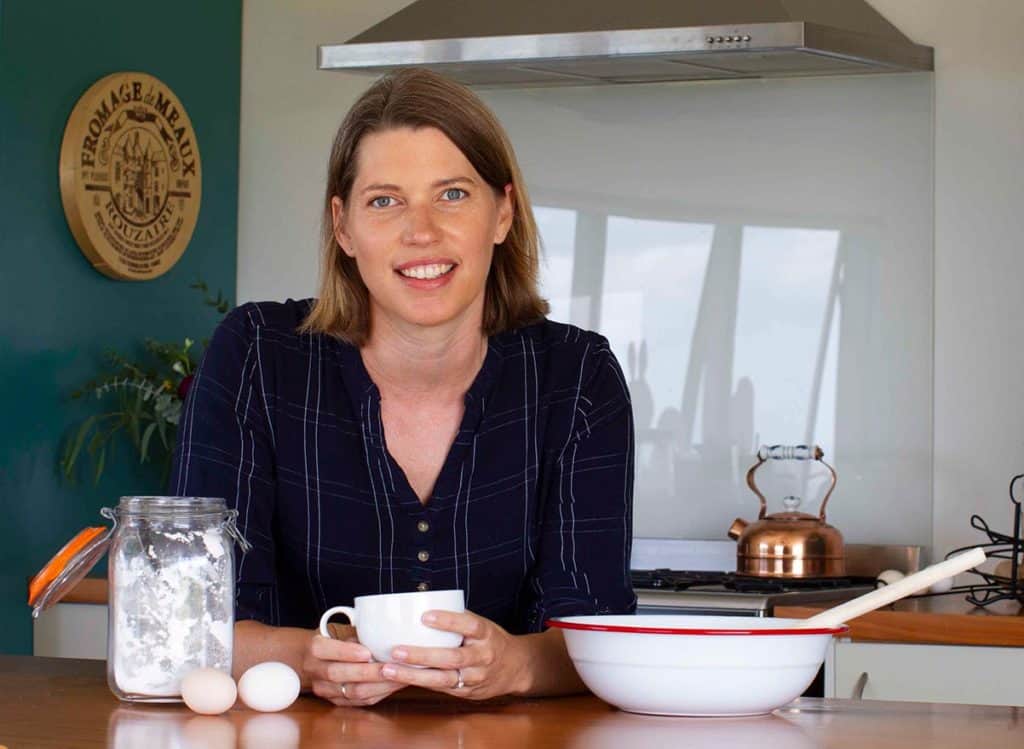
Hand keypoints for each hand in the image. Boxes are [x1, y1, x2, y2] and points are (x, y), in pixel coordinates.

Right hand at [304, 624, 406, 706]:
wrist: (314, 660)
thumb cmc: (334, 640)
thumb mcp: (339, 631)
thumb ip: (357, 635)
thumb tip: (384, 637)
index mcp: (315, 649)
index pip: (325, 650)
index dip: (347, 652)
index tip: (368, 652)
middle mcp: (315, 671)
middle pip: (338, 674)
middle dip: (367, 672)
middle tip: (390, 667)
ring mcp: (324, 689)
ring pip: (351, 692)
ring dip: (377, 686)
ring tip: (397, 677)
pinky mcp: (336, 701)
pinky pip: (359, 701)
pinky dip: (378, 693)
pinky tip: (393, 685)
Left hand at [379, 610, 528, 699]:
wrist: (517, 668)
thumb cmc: (491, 640)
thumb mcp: (482, 625)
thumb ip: (459, 618)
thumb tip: (424, 600)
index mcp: (486, 634)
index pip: (469, 625)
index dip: (448, 621)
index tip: (425, 616)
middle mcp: (483, 657)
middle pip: (452, 658)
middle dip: (422, 655)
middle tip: (396, 650)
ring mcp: (475, 678)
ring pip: (443, 679)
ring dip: (414, 675)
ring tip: (389, 669)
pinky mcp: (468, 693)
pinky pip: (442, 689)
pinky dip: (420, 684)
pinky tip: (400, 679)